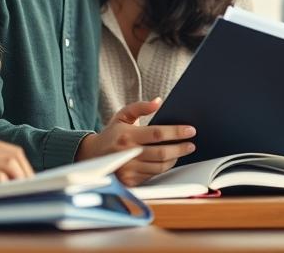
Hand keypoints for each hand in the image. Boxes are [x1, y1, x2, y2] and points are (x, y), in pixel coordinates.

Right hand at [0, 134, 32, 196]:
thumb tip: (9, 180)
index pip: (12, 151)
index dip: (25, 166)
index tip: (32, 181)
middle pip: (14, 156)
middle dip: (27, 173)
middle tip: (34, 190)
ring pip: (9, 164)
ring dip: (21, 179)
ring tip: (25, 193)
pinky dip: (6, 185)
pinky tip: (9, 195)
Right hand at [76, 98, 195, 185]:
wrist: (92, 156)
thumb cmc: (112, 134)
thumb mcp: (122, 115)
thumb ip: (140, 107)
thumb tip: (158, 101)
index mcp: (127, 135)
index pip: (157, 134)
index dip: (176, 132)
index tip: (191, 130)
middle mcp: (128, 154)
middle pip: (162, 153)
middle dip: (181, 148)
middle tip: (191, 144)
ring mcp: (129, 170)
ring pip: (160, 167)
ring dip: (174, 159)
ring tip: (181, 151)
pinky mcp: (130, 181)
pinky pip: (153, 175)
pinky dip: (163, 167)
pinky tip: (168, 160)